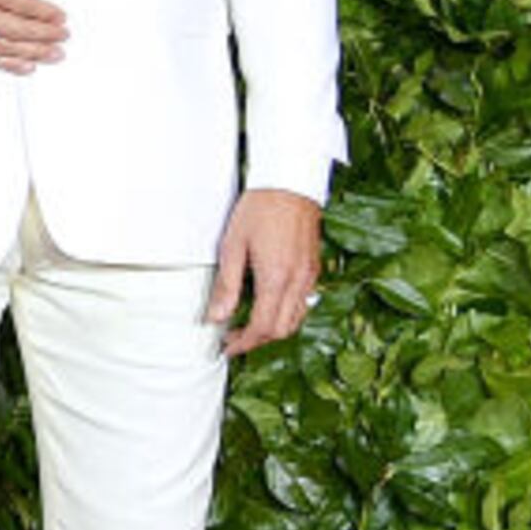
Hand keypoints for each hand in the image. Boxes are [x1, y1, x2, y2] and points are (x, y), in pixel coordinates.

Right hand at [0, 0, 65, 70]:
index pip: (20, 3)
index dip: (45, 13)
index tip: (62, 17)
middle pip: (16, 30)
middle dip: (44, 36)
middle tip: (63, 37)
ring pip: (1, 48)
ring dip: (31, 53)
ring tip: (53, 55)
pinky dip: (5, 63)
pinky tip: (23, 65)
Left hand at [207, 188, 322, 354]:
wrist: (290, 182)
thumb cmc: (259, 209)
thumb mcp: (232, 246)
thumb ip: (227, 286)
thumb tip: (216, 317)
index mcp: (276, 279)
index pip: (262, 327)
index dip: (243, 343)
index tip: (227, 347)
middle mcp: (298, 282)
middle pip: (282, 329)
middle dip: (257, 340)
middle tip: (233, 338)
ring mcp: (310, 276)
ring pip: (296, 319)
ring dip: (273, 329)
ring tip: (248, 324)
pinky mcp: (314, 268)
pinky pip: (304, 303)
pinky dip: (286, 313)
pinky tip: (268, 305)